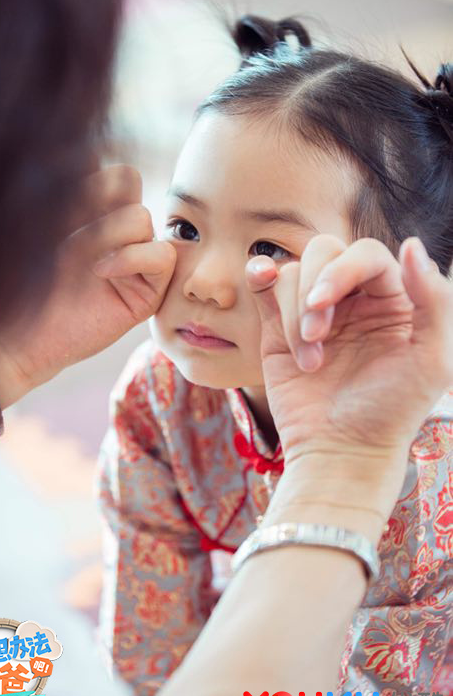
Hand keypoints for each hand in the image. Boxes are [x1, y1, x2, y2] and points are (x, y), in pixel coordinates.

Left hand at [0, 165, 175, 406]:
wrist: (26, 332)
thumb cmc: (30, 280)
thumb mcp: (53, 225)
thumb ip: (84, 195)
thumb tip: (109, 163)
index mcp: (106, 217)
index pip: (123, 176)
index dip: (99, 184)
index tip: (68, 212)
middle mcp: (126, 239)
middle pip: (132, 194)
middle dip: (98, 213)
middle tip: (72, 244)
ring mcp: (139, 265)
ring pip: (143, 220)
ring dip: (108, 236)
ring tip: (85, 263)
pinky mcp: (149, 294)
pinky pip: (161, 256)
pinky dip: (131, 259)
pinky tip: (101, 272)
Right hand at [246, 235, 451, 524]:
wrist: (339, 452)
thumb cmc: (391, 413)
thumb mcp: (431, 360)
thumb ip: (434, 299)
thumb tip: (413, 243)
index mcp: (394, 299)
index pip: (366, 255)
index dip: (341, 270)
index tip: (322, 304)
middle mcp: (354, 299)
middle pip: (325, 252)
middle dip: (313, 293)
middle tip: (317, 336)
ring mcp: (315, 311)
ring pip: (294, 272)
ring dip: (293, 313)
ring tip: (308, 359)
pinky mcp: (280, 327)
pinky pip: (268, 284)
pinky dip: (261, 275)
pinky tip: (261, 278)